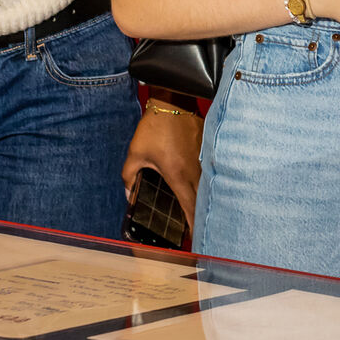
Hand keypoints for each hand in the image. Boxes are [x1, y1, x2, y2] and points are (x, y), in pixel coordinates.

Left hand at [120, 104, 202, 223]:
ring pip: (209, 188)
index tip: (194, 238)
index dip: (192, 225)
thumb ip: (129, 177)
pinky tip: (204, 190)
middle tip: (200, 233)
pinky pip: (210, 173)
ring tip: (204, 215)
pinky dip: (208, 184)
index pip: (189, 207)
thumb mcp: (135, 153)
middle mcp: (195, 170)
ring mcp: (205, 159)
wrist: (173, 101)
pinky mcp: (208, 150)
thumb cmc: (154, 127)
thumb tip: (129, 194)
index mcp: (177, 174)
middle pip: (203, 201)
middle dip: (202, 219)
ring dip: (206, 202)